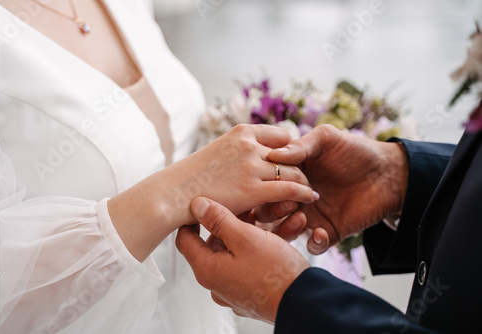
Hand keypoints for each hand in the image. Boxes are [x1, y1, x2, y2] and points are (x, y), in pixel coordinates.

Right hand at [108, 124, 314, 260]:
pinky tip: (309, 198)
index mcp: (241, 132)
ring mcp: (251, 166)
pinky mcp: (252, 189)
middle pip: (291, 154)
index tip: (292, 165)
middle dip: (300, 167)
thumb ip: (239, 152)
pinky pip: (290, 189)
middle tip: (305, 180)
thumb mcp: (218, 152)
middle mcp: (249, 145)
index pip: (282, 136)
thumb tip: (253, 158)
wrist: (172, 194)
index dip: (291, 151)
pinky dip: (303, 193)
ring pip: (293, 171)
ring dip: (303, 182)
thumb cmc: (192, 177)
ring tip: (309, 191)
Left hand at [176, 197, 309, 323]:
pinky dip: (264, 247)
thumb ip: (219, 220)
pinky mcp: (254, 292)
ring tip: (274, 217)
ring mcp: (236, 290)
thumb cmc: (275, 273)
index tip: (205, 204)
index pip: (186, 239)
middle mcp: (218, 283)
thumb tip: (197, 206)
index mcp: (208, 270)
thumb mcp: (245, 237)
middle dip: (234, 222)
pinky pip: (253, 263)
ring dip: (254, 232)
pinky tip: (283, 233)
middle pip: (215, 243)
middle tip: (250, 208)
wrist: (307, 303)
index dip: (193, 218)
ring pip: (238, 251)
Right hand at [268, 125, 408, 253]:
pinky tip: (320, 232)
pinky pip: (313, 245)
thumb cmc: (356, 150)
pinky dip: (313, 242)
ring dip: (288, 228)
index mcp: (290, 174)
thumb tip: (273, 155)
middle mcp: (296, 196)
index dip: (265, 186)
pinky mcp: (329, 231)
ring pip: (285, 231)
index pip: (266, 184)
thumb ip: (301, 146)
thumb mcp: (327, 139)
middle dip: (272, 210)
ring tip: (303, 218)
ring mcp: (312, 215)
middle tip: (289, 204)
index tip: (273, 184)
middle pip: (269, 211)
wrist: (389, 172)